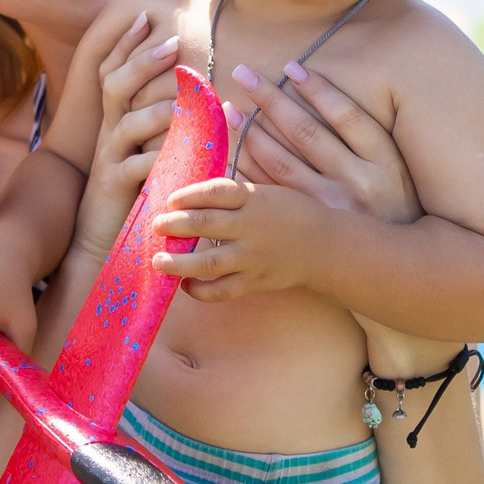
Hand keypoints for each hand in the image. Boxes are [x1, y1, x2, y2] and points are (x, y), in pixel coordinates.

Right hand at [70, 19, 181, 264]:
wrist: (100, 236)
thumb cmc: (132, 191)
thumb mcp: (145, 150)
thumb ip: (162, 125)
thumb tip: (194, 98)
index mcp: (115, 120)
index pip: (114, 71)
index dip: (126, 43)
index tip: (145, 15)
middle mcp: (108, 133)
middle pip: (115, 85)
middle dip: (142, 62)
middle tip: (172, 43)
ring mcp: (109, 159)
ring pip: (127, 125)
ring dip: (156, 110)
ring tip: (181, 102)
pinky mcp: (115, 187)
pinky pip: (136, 169)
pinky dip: (159, 160)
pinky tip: (181, 155)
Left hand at [147, 175, 324, 301]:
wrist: (326, 247)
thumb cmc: (293, 214)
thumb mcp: (268, 192)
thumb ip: (236, 193)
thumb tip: (194, 194)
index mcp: (254, 199)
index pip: (215, 192)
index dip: (189, 195)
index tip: (171, 200)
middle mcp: (252, 227)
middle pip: (206, 224)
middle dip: (175, 224)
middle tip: (156, 226)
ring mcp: (253, 257)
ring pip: (210, 262)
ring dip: (180, 263)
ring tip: (158, 262)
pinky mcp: (256, 281)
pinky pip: (224, 290)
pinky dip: (202, 291)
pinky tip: (186, 286)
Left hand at [229, 60, 419, 224]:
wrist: (395, 262)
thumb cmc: (394, 201)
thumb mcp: (394, 165)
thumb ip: (366, 133)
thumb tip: (319, 89)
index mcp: (383, 164)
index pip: (346, 115)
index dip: (318, 89)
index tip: (291, 66)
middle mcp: (355, 184)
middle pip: (306, 133)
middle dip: (272, 100)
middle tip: (243, 73)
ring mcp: (327, 208)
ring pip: (281, 163)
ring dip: (252, 132)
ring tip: (232, 107)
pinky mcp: (305, 226)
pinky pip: (270, 192)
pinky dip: (249, 169)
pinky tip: (235, 147)